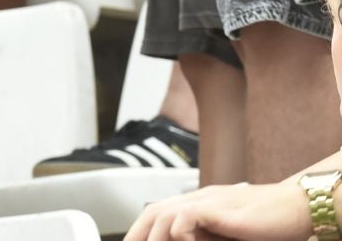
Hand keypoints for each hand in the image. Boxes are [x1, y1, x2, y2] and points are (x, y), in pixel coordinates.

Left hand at [125, 180, 309, 240]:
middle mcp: (199, 199)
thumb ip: (205, 237)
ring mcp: (209, 201)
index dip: (141, 229)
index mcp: (198, 204)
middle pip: (155, 211)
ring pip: (165, 213)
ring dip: (153, 235)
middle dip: (137, 232)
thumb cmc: (269, 222)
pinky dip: (180, 229)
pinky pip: (189, 215)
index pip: (159, 213)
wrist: (299, 206)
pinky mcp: (222, 208)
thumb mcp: (228, 234)